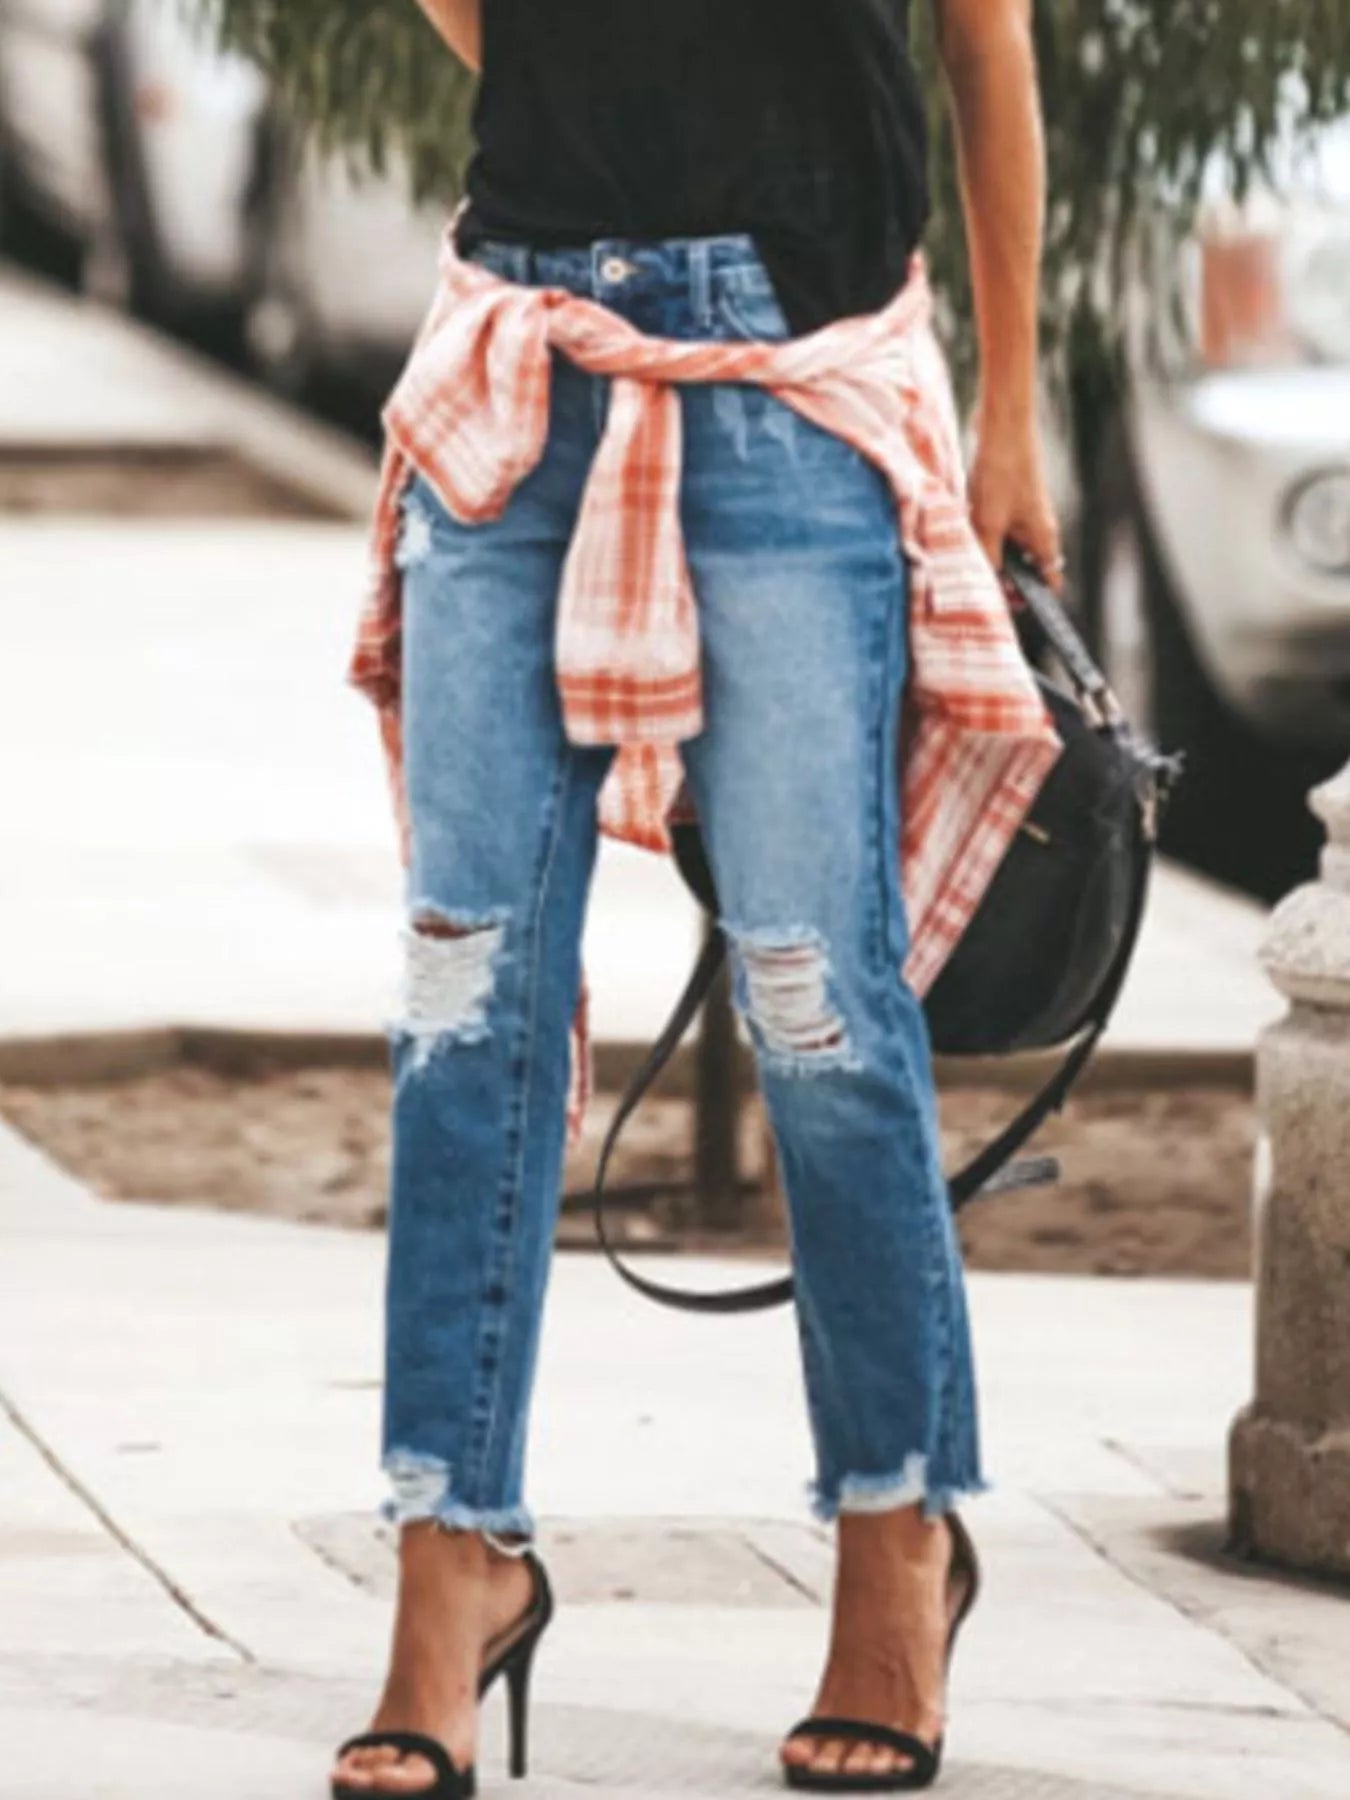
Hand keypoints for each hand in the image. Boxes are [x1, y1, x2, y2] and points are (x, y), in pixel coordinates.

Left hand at [968, 413, 1063, 591]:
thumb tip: (986, 586)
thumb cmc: (1001, 472)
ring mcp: (1026, 513)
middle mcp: (1039, 528)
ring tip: (967, 560)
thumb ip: (988, 557)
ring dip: (991, 556)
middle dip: (1004, 580)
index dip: (1029, 599)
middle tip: (978, 588)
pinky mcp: (1011, 498)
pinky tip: (965, 532)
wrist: (1002, 423)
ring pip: (1009, 547)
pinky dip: (985, 535)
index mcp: (1044, 539)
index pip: (1048, 581)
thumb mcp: (988, 522)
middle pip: (1026, 568)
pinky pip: (1000, 527)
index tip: (1006, 608)